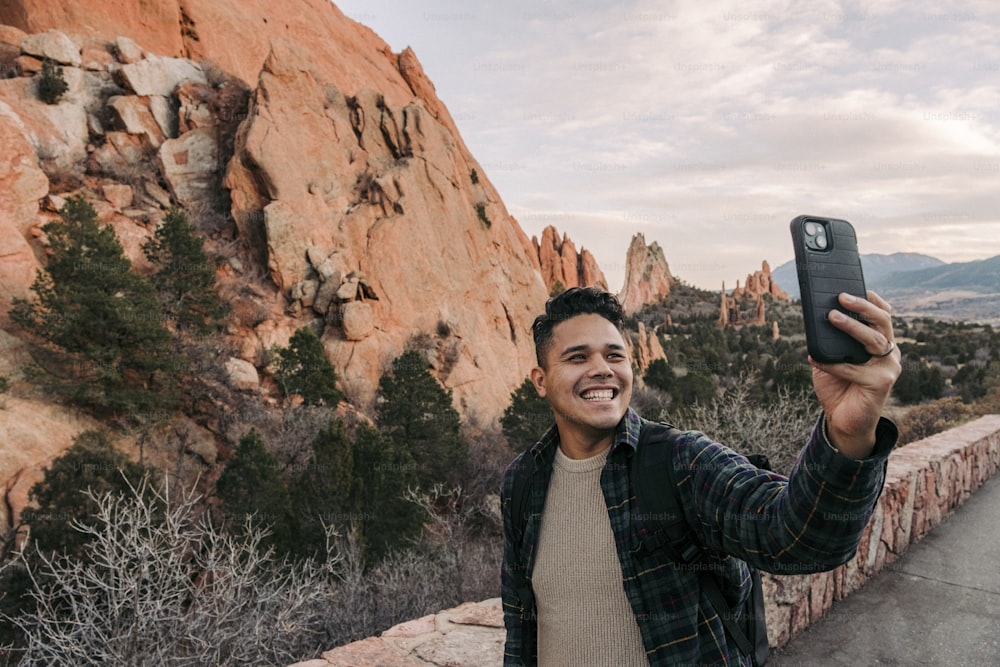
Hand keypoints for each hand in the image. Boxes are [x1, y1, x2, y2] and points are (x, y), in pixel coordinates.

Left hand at [809, 291, 900, 457]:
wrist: (842, 420)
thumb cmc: (837, 386)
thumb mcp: (830, 358)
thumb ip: (829, 341)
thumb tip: (815, 318)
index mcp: (880, 344)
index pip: (883, 316)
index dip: (873, 300)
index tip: (859, 286)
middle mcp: (889, 353)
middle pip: (882, 322)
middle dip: (862, 307)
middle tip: (841, 296)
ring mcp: (888, 367)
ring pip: (873, 340)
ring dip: (851, 327)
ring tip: (831, 316)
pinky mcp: (881, 383)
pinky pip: (854, 368)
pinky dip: (832, 363)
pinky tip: (814, 358)